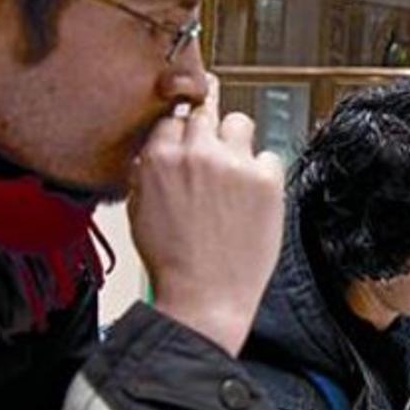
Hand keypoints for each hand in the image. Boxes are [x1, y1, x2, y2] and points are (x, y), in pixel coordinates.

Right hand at [129, 73, 285, 355]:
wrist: (205, 297)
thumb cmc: (172, 262)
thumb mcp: (139, 209)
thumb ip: (149, 170)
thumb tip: (161, 148)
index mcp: (159, 157)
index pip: (173, 117)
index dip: (183, 132)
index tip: (191, 140)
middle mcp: (197, 152)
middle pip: (206, 113)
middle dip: (209, 132)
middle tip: (215, 154)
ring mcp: (234, 163)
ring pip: (240, 122)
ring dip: (238, 141)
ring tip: (237, 172)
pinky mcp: (266, 179)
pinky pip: (270, 156)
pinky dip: (265, 173)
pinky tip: (255, 198)